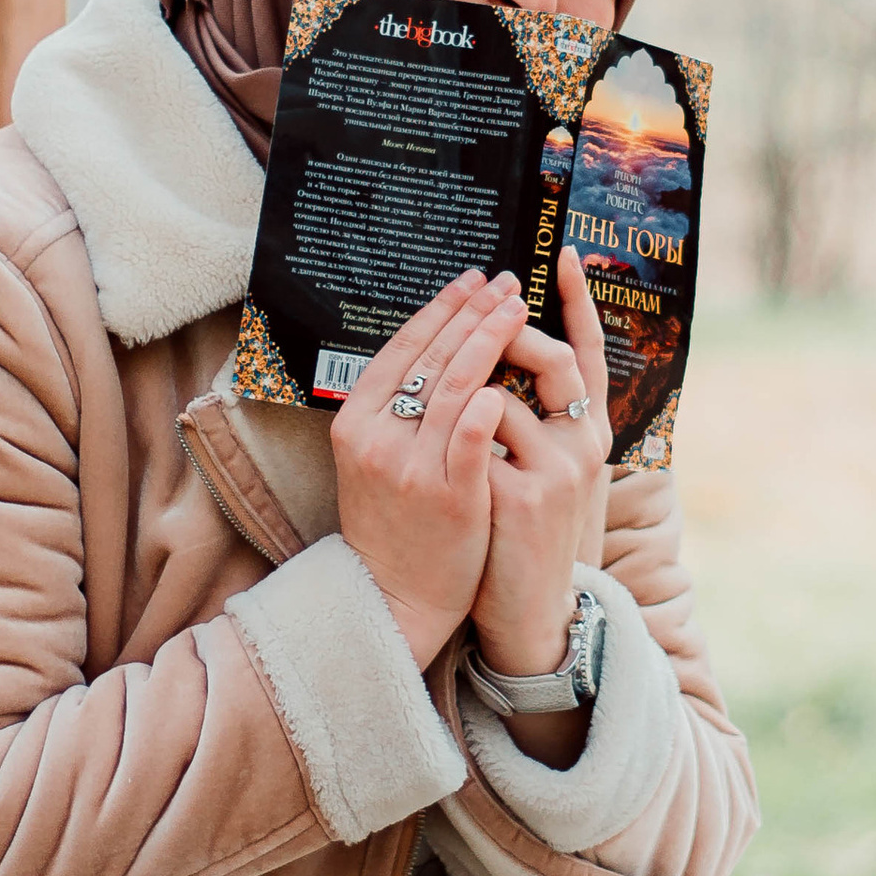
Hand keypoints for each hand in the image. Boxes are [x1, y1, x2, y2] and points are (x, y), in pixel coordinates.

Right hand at [331, 272, 527, 666]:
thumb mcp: (373, 458)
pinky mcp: (449, 496)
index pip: (403, 349)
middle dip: (474, 313)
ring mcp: (412, 468)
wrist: (392, 595)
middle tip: (508, 283)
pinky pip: (472, 440)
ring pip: (456, 389)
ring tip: (520, 310)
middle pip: (432, 358)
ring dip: (490, 340)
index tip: (473, 280)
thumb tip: (433, 347)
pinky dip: (488, 406)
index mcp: (356, 422)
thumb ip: (395, 408)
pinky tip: (507, 380)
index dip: (441, 309)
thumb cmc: (391, 522)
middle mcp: (378, 439)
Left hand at [471, 246, 615, 681]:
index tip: (561, 252)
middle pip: (553, 358)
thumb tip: (484, 363)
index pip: (590, 352)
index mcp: (586, 433)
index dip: (580, 302)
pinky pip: (476, 440)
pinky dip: (453, 441)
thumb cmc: (518, 536)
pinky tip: (437, 453)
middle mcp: (584, 446)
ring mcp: (558, 472)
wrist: (526, 614)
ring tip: (443, 405)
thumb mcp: (530, 470)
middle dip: (504, 331)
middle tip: (478, 304)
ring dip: (465, 395)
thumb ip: (518, 420)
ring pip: (501, 396)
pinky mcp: (526, 499)